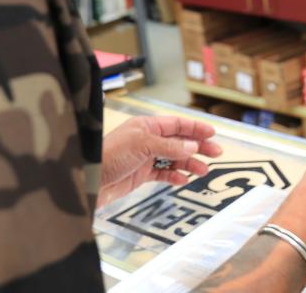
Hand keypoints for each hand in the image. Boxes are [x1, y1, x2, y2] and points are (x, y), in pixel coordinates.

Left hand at [98, 116, 223, 206]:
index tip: (212, 134)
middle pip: (179, 141)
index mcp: (147, 126)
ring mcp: (145, 157)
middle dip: (198, 146)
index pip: (177, 124)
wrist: (88, 181)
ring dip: (190, 163)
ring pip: (174, 158)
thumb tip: (193, 146)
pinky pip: (163, 174)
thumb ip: (169, 145)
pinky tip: (184, 180)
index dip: (195, 128)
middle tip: (216, 153)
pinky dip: (175, 177)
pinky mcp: (141, 174)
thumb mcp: (142, 145)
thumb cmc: (109, 156)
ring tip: (203, 171)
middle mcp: (148, 140)